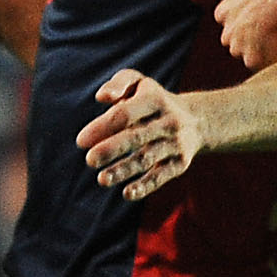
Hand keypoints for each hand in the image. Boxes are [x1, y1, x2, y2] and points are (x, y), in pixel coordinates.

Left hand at [77, 69, 212, 202]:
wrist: (196, 120)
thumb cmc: (153, 100)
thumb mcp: (139, 83)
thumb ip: (118, 83)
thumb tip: (101, 97)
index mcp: (154, 99)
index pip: (125, 114)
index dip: (102, 127)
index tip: (81, 141)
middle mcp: (168, 121)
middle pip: (136, 136)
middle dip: (112, 149)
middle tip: (90, 160)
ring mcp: (175, 143)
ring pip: (147, 158)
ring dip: (124, 169)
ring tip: (102, 179)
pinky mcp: (180, 163)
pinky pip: (162, 176)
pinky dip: (145, 186)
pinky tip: (127, 194)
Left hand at [186, 0, 276, 68]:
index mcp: (222, 13)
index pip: (229, 21)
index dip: (246, 16)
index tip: (259, 9)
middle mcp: (228, 34)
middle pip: (238, 40)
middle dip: (250, 35)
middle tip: (270, 22)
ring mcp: (242, 48)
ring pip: (249, 53)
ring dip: (260, 47)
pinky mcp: (257, 60)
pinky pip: (262, 64)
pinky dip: (270, 57)